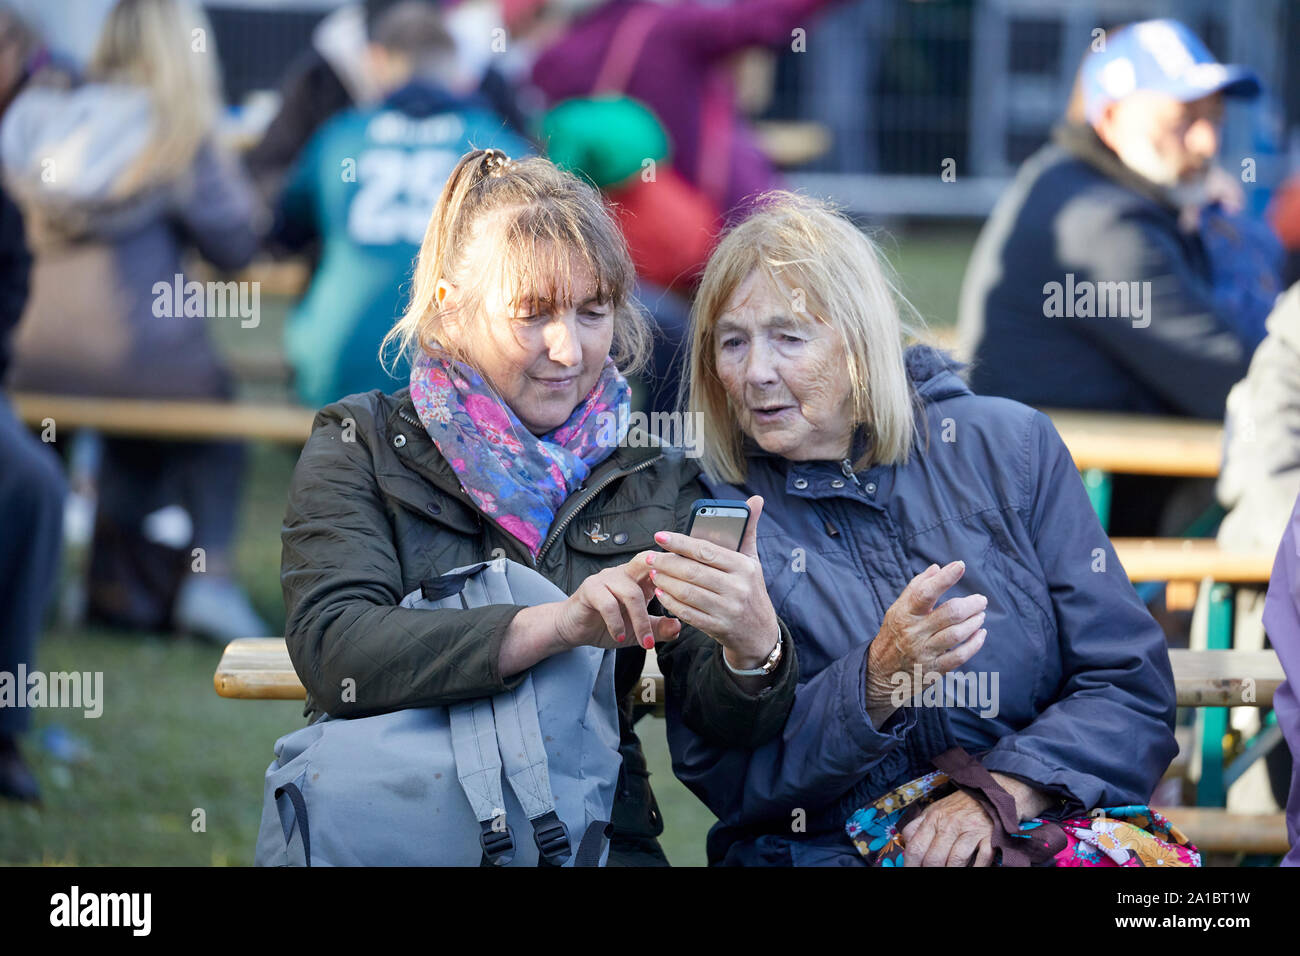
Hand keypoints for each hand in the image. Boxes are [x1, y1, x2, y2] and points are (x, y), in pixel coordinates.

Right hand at [553, 563, 682, 650]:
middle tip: (678, 600)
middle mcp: (623, 573)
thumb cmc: (606, 624)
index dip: (677, 572)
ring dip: (641, 621)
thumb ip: (658, 628)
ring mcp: (606, 579)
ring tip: (646, 643)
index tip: (695, 587)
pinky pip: (607, 603)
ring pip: (630, 593)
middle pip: (646, 563)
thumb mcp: (637, 630)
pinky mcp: (590, 589)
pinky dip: (617, 622)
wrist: (573, 628)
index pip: (660, 566)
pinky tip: (620, 637)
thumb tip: (680, 627)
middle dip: (663, 577)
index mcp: (638, 578)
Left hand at [637, 495, 778, 668]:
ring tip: (653, 573)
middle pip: (693, 572)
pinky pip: (688, 613)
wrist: (760, 633)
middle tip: (650, 556)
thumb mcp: (752, 560)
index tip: (660, 536)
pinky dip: (671, 603)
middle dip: (667, 563)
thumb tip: (755, 499)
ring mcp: (727, 609)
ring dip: (665, 582)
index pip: (706, 551)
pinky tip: (660, 594)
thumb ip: (748, 530)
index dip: (680, 543)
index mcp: (743, 567)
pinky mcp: (717, 627)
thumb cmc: (751, 589)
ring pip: (687, 593)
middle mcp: (737, 588)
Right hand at [865, 561, 986, 724]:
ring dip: (974, 621)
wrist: (880, 673)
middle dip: (971, 604)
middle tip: (981, 600)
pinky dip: (974, 644)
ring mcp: (924, 652)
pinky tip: (980, 633)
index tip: (960, 565)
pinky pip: (960, 656)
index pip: (925, 592)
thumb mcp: (897, 610)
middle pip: (949, 613)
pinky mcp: (934, 670)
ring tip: (981, 614)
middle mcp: (914, 633)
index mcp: (904, 614)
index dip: (945, 578)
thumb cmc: (893, 635)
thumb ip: (916, 588)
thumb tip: (937, 567)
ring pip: (956, 634)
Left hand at [901, 788, 995, 866]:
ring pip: (955, 861)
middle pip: (934, 858)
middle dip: (930, 870)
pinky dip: (977, 868)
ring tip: (948, 872)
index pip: (915, 847)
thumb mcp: (933, 810)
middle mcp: (949, 824)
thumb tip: (905, 845)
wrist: (987, 792)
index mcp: (932, 818)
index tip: (911, 870)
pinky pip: (982, 858)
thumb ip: (918, 827)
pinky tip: (971, 870)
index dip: (911, 864)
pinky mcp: (989, 835)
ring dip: (951, 871)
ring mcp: (970, 830)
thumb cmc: (957, 806)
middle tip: (931, 872)